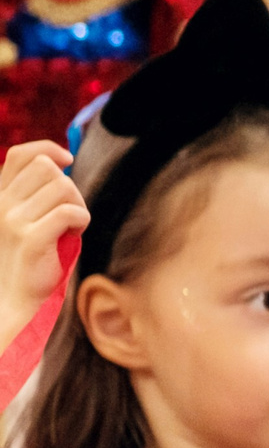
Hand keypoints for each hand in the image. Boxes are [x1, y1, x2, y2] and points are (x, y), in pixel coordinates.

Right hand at [0, 141, 83, 333]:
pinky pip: (70, 212)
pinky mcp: (31, 239)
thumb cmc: (28, 259)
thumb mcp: (25, 218)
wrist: (12, 298)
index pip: (21, 155)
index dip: (48, 149)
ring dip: (78, 205)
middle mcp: (1, 205)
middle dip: (70, 187)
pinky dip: (81, 221)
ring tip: (70, 228)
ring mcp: (12, 221)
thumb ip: (34, 193)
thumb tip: (62, 162)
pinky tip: (73, 235)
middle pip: (49, 169)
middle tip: (69, 213)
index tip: (68, 159)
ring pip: (63, 187)